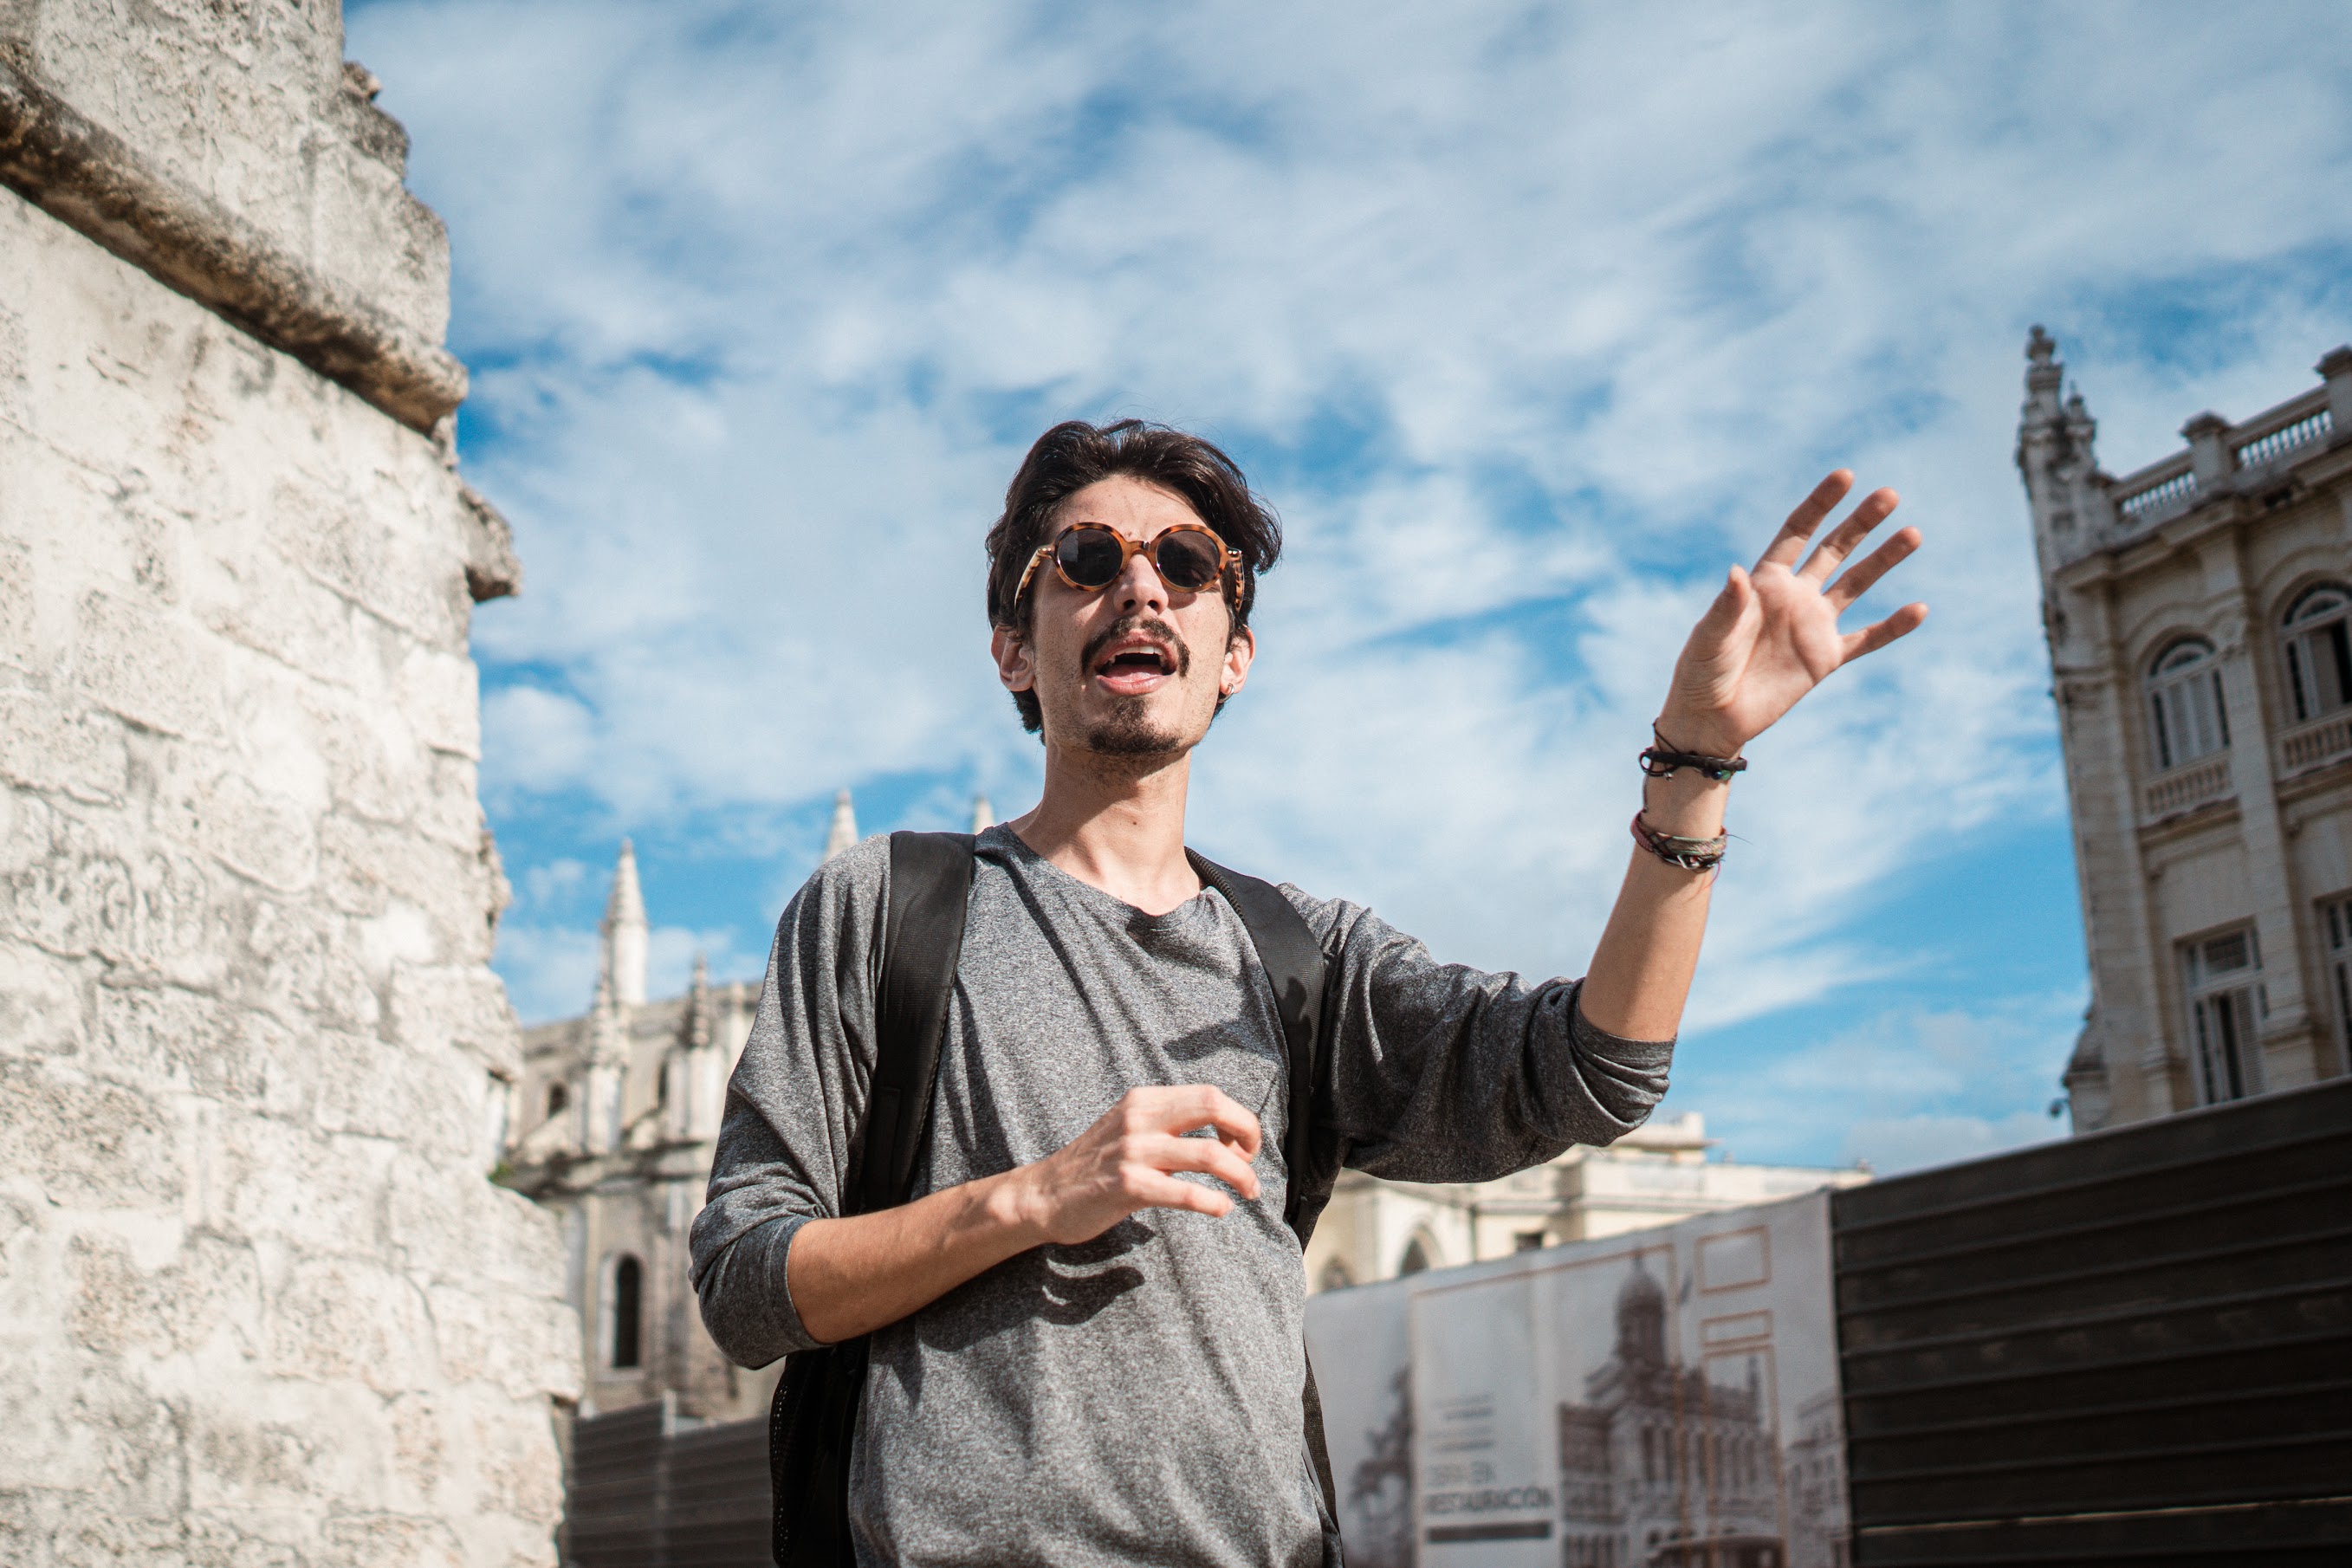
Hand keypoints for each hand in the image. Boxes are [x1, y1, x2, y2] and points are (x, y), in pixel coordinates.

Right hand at [1007, 1085, 1261, 1244]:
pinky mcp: (1127, 1185)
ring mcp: (1133, 1151)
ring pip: (1208, 1154)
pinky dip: (1213, 1202)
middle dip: (1247, 1132)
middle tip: (1252, 1161)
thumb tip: (1221, 1136)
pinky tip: (1220, 1209)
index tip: (1243, 1145)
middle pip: (1214, 1107)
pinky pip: (1185, 1192)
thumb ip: (1166, 1125)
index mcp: (1143, 1101)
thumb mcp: (1128, 1129)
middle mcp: (1139, 1118)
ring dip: (1240, 1174)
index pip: (1209, 1095)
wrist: (1042, 1195)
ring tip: (1250, 1191)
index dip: (1237, 1118)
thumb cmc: (1093, 1166)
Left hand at [1657, 471, 1926, 755]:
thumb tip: (1737, 571)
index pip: (1797, 533)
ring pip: (1856, 585)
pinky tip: (1919, 609)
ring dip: (1883, 560)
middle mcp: (1793, 597)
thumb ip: (1728, 606)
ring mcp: (1812, 626)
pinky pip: (1866, 639)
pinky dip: (1893, 627)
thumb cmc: (1700, 672)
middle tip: (1889, 495)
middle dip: (1860, 523)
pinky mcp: (1825, 659)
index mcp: (1763, 583)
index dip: (1820, 504)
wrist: (1711, 718)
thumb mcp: (1710, 637)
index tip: (1845, 476)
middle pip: (1833, 550)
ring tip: (1913, 534)